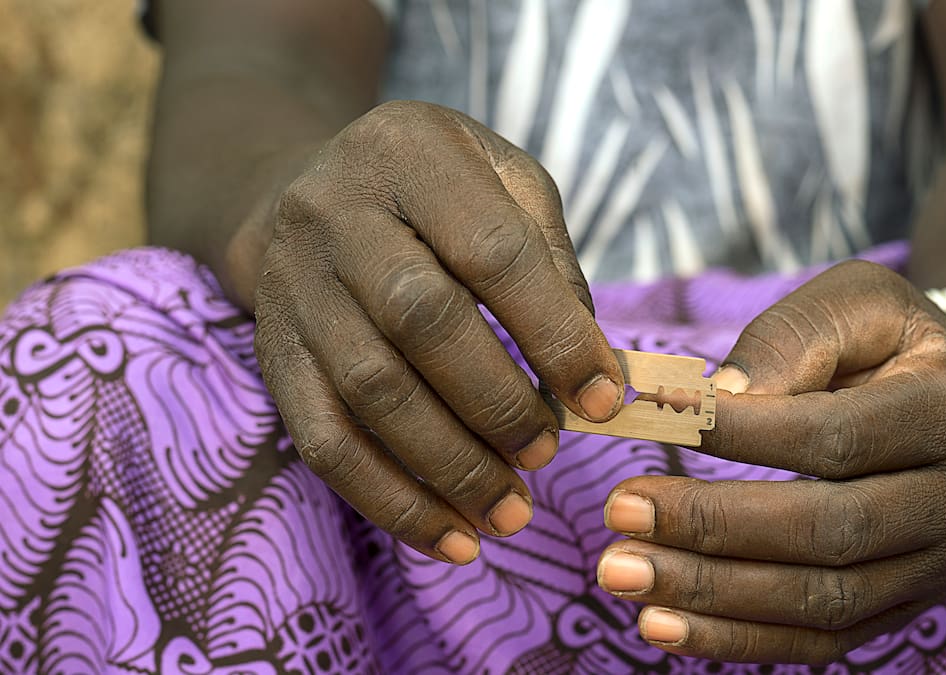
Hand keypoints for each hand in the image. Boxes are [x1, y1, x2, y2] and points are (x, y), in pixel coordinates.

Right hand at [253, 101, 624, 564]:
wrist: (309, 189)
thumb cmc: (436, 192)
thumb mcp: (503, 184)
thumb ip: (552, 262)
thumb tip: (598, 370)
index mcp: (412, 154)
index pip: (492, 250)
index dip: (554, 331)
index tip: (605, 398)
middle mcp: (337, 213)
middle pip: (420, 319)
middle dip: (497, 401)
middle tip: (549, 454)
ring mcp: (294, 285)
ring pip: (369, 390)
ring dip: (450, 466)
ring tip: (511, 513)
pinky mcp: (273, 353)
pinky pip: (324, 441)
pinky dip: (391, 501)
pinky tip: (450, 539)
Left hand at [596, 260, 945, 663]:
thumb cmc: (892, 340)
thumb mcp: (856, 302)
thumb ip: (790, 340)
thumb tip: (719, 397)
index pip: (834, 435)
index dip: (739, 432)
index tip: (650, 415)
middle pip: (829, 530)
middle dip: (713, 526)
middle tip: (620, 511)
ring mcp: (942, 564)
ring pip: (822, 599)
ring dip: (712, 594)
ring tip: (623, 573)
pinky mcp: (911, 606)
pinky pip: (825, 641)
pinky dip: (740, 640)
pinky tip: (664, 626)